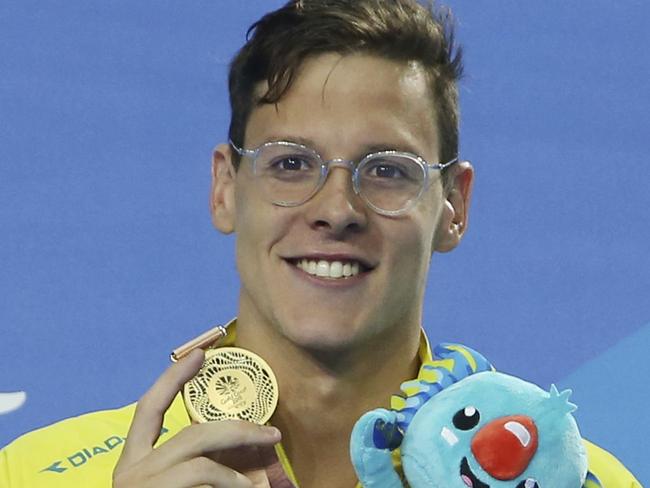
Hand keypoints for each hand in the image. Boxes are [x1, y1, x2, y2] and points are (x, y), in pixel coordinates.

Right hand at [113, 349, 281, 487]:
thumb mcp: (178, 487)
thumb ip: (200, 465)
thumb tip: (246, 443)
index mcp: (133, 463)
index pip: (148, 409)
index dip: (174, 378)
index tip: (200, 353)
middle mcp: (129, 472)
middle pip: (191, 433)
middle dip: (238, 430)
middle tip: (272, 432)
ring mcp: (139, 486)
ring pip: (202, 462)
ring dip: (238, 475)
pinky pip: (204, 482)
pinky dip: (231, 487)